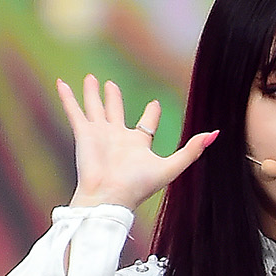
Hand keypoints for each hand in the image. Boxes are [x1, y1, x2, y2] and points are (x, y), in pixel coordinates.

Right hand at [57, 74, 217, 211]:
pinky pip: (74, 111)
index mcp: (138, 145)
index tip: (154, 104)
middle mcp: (118, 138)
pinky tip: (60, 83)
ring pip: (95, 108)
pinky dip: (67, 97)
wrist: (109, 197)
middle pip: (116, 112)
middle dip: (113, 98)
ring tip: (91, 78)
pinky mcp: (84, 134)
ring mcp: (99, 135)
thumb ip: (191, 151)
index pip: (146, 124)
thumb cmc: (138, 186)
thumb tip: (215, 134)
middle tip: (111, 85)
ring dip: (92, 94)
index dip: (151, 113)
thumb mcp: (171, 167)